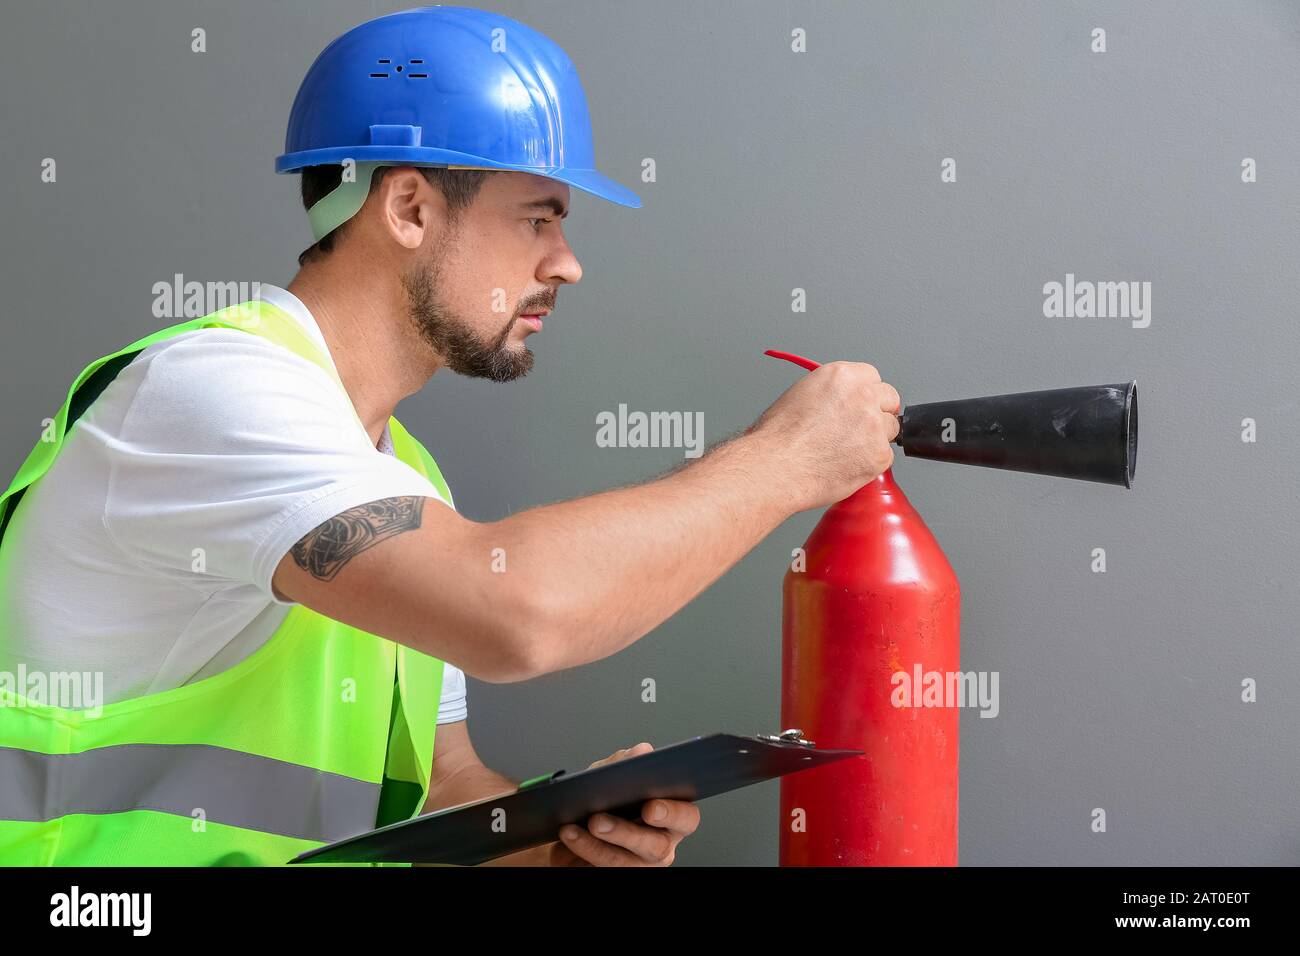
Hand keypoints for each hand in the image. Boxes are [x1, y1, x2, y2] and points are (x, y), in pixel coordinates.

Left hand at [546, 742, 699, 866]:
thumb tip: (642, 752)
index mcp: (671, 815)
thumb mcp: (610, 775)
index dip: (673, 814)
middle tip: (599, 820)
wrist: (573, 824)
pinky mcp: (619, 874)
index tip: (650, 807)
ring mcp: (640, 864)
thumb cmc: (602, 798)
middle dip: (627, 833)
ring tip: (578, 826)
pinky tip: (570, 834)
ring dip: (598, 844)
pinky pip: (604, 868)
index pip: (687, 817)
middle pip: (657, 846)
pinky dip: (584, 848)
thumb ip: (625, 762)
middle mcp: (661, 843)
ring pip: (627, 862)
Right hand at [749, 360, 900, 510]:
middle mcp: (862, 396)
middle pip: (889, 400)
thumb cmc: (777, 438)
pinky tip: (845, 466)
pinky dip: (870, 464)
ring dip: (875, 440)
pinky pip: (884, 458)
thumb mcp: (801, 395)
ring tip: (845, 451)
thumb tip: (840, 403)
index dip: (867, 393)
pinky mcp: (879, 455)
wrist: (776, 466)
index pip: (873, 377)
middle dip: (879, 413)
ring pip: (890, 431)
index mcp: (842, 376)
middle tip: (859, 429)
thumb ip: (830, 394)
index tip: (863, 403)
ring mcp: (874, 426)